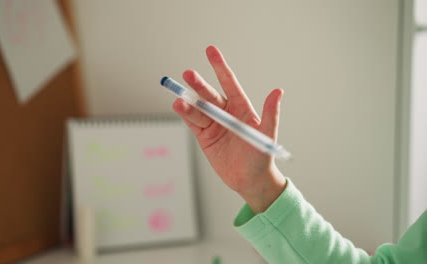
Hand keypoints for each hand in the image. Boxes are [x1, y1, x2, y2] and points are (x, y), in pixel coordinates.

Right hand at [173, 46, 286, 212]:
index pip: (229, 82)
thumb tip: (278, 91)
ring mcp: (214, 124)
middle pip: (210, 95)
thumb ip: (270, 114)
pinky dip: (185, 115)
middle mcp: (226, 113)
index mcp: (241, 108)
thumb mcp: (267, 136)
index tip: (210, 50)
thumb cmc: (262, 157)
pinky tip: (179, 107)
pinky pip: (193, 123)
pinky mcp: (204, 137)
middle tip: (188, 74)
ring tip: (179, 99)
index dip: (220, 66)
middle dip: (199, 84)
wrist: (250, 180)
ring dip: (188, 103)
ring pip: (198, 109)